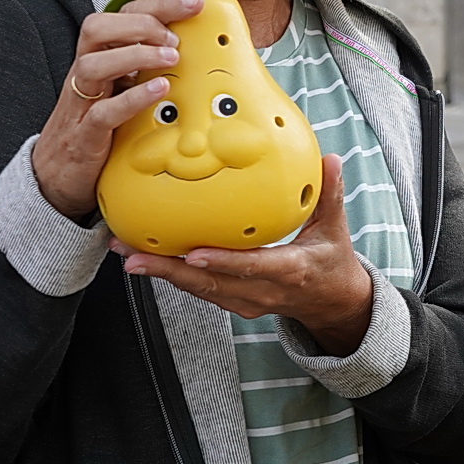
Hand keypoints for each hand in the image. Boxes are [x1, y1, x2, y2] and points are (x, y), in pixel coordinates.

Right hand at [31, 0, 203, 218]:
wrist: (57, 176)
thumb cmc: (99, 127)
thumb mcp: (125, 89)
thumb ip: (150, 68)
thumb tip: (198, 50)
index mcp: (100, 57)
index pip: (121, 15)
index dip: (156, 3)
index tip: (194, 1)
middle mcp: (86, 73)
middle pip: (98, 28)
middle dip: (141, 21)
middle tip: (175, 36)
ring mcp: (81, 103)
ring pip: (92, 64)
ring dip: (134, 54)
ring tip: (171, 56)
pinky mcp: (84, 135)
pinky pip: (101, 112)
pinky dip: (132, 98)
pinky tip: (160, 90)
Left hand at [113, 155, 374, 355]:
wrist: (331, 303)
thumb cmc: (332, 262)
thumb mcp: (335, 228)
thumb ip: (330, 194)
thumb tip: (330, 159)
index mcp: (289, 271)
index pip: (252, 268)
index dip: (223, 262)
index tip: (194, 253)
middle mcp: (263, 291)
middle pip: (210, 284)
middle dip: (169, 270)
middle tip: (133, 255)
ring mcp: (246, 302)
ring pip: (198, 289)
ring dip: (162, 273)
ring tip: (127, 253)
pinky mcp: (234, 304)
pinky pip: (200, 290)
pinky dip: (173, 276)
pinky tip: (147, 259)